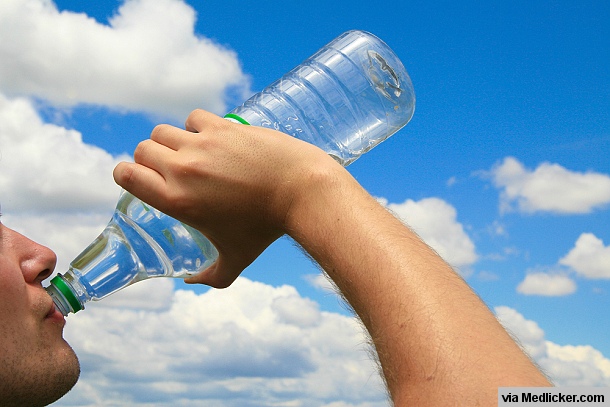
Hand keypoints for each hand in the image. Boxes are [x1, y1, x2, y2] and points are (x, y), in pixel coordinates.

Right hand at [113, 109, 338, 287]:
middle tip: (172, 171)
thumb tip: (192, 281)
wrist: (299, 191)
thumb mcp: (236, 260)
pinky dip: (196, 127)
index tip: (143, 180)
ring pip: (164, 132)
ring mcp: (202, 144)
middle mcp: (182, 169)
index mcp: (176, 200)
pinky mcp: (222, 127)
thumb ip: (212, 277)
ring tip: (192, 154)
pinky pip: (193, 118)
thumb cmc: (266, 229)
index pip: (125, 175)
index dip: (128, 176)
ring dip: (171, 142)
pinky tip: (212, 140)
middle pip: (143, 150)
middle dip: (151, 160)